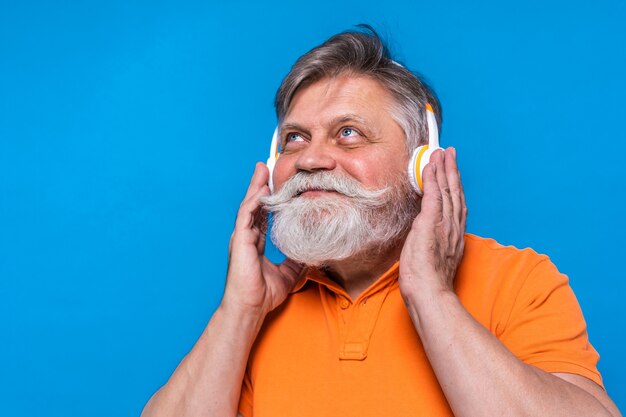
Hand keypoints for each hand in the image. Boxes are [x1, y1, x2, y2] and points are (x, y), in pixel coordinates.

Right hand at [221, 162, 303, 316]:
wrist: (250, 308)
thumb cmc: (263, 294)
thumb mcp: (288, 274)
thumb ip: (296, 261)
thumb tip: (310, 253)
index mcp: (254, 243)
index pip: (262, 214)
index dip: (268, 199)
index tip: (275, 184)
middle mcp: (246, 237)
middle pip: (254, 204)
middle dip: (260, 184)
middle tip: (266, 165)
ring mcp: (241, 237)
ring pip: (248, 205)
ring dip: (255, 186)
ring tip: (262, 169)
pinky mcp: (239, 240)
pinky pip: (246, 215)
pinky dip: (254, 201)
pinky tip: (262, 190)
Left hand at [399, 148, 466, 299]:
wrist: (430, 292)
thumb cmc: (428, 283)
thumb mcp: (433, 258)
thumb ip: (432, 241)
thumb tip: (425, 232)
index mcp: (454, 236)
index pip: (455, 205)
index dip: (454, 186)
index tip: (452, 172)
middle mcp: (453, 227)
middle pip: (454, 192)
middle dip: (451, 171)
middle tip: (450, 154)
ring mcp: (443, 224)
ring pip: (445, 190)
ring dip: (443, 169)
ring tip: (442, 153)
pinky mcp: (431, 223)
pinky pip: (433, 194)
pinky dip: (432, 178)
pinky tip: (431, 166)